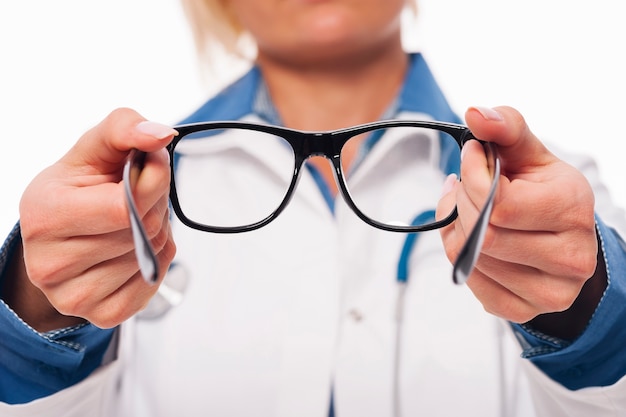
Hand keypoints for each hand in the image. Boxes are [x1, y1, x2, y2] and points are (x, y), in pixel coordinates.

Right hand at [7, 108, 176, 330]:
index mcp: (44, 215)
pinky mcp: (101, 314)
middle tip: (140, 195)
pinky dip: (157, 261)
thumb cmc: (80, 187)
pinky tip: (134, 247)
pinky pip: (152, 283)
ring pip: (151, 257)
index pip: (124, 206)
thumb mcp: (94, 148)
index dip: (152, 182)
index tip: (150, 166)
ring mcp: (73, 296)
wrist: (61, 233)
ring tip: (131, 221)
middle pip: (142, 231)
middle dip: (155, 206)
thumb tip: (161, 134)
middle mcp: (50, 263)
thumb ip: (124, 128)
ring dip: (157, 232)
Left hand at [438, 106, 602, 333]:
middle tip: (464, 186)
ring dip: (457, 228)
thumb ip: (506, 126)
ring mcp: (548, 291)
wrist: (563, 240)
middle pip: (482, 233)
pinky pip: (470, 281)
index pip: (499, 202)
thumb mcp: (530, 153)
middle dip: (462, 203)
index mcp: (573, 210)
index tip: (471, 158)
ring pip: (470, 258)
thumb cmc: (543, 192)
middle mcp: (569, 258)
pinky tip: (472, 236)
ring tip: (469, 210)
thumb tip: (475, 113)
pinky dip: (461, 254)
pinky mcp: (523, 310)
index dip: (473, 177)